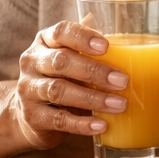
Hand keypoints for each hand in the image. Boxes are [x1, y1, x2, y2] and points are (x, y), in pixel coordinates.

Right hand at [12, 21, 128, 148]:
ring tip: (119, 105)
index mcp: (45, 41)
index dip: (83, 37)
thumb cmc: (62, 79)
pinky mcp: (32, 116)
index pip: (61, 32)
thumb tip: (130, 40)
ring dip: (92, 98)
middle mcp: (33, 62)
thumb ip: (92, 49)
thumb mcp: (73, 60)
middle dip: (94, 71)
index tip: (106, 46)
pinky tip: (101, 125)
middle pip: (61, 62)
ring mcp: (28, 90)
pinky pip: (58, 119)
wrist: (30, 114)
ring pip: (59, 91)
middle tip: (122, 81)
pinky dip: (81, 124)